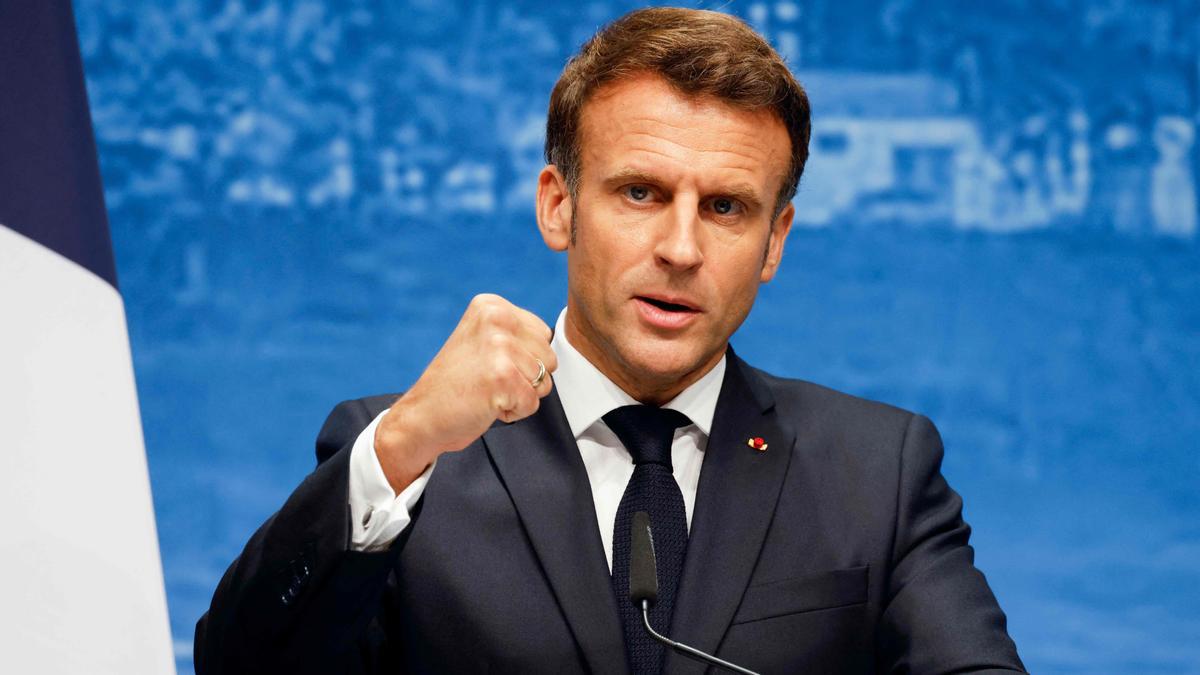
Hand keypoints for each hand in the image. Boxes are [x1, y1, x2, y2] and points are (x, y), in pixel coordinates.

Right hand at [374, 294, 556, 491]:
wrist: (421, 417)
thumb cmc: (456, 385)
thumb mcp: (484, 341)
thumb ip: (516, 334)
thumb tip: (550, 341)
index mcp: (493, 306)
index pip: (543, 335)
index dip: (522, 359)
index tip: (488, 364)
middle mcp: (497, 319)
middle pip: (549, 358)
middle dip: (525, 378)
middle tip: (487, 380)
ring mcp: (500, 347)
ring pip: (544, 382)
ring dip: (520, 395)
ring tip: (486, 391)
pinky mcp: (503, 377)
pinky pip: (533, 403)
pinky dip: (513, 412)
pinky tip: (485, 404)